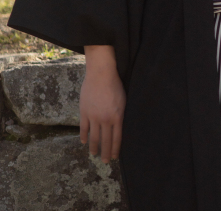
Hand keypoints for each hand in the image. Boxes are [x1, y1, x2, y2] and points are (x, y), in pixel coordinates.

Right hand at [81, 45, 124, 162]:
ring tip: (95, 154)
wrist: (101, 73)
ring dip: (94, 147)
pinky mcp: (84, 112)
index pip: (117, 138)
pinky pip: (84, 128)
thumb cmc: (115, 84)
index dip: (116, 149)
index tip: (115, 157)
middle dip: (106, 152)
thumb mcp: (123, 100)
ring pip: (93, 137)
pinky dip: (84, 136)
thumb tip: (120, 126)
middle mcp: (105, 119)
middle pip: (105, 140)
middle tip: (106, 161)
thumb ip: (121, 114)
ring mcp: (94, 116)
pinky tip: (84, 142)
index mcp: (117, 116)